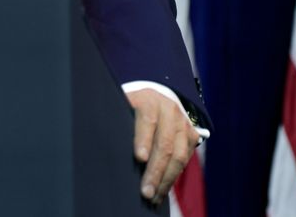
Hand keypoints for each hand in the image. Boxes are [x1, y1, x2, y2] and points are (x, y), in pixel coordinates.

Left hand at [126, 88, 199, 204]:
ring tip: (154, 196)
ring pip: (179, 154)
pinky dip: (174, 176)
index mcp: (148, 100)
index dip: (144, 139)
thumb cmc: (130, 109)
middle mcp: (169, 110)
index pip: (147, 120)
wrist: (155, 99)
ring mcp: (183, 122)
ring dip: (166, 179)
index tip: (139, 158)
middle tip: (145, 191)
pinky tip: (162, 189)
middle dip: (155, 170)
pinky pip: (185, 158)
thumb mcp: (121, 108)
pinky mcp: (191, 134)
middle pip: (165, 143)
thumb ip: (115, 122)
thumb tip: (104, 145)